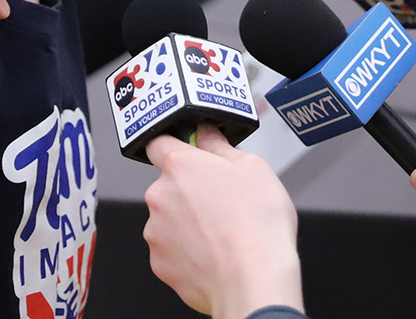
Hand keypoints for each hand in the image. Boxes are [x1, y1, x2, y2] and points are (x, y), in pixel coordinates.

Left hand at [144, 126, 304, 318]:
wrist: (253, 281)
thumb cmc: (258, 225)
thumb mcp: (253, 167)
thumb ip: (220, 146)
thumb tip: (206, 133)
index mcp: (180, 166)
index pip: (158, 143)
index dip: (175, 146)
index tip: (189, 154)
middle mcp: (160, 197)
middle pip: (168, 186)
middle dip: (190, 191)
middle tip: (221, 202)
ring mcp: (156, 233)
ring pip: (169, 220)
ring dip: (188, 223)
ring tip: (222, 234)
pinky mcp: (160, 265)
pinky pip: (172, 250)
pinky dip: (188, 251)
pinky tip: (214, 254)